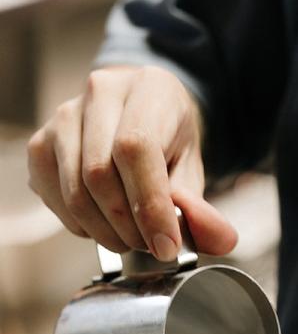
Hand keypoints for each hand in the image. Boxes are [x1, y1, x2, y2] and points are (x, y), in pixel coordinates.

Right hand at [27, 65, 237, 258]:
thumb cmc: (169, 140)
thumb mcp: (194, 169)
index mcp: (149, 88)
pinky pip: (56, 199)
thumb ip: (203, 208)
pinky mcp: (41, 144)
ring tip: (133, 238)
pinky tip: (105, 223)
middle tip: (152, 245)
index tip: (166, 245)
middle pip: (100, 174)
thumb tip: (220, 241)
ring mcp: (63, 116)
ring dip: (106, 232)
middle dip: (129, 226)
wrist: (140, 116)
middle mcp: (100, 93)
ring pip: (75, 191)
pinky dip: (83, 226)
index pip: (136, 149)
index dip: (150, 206)